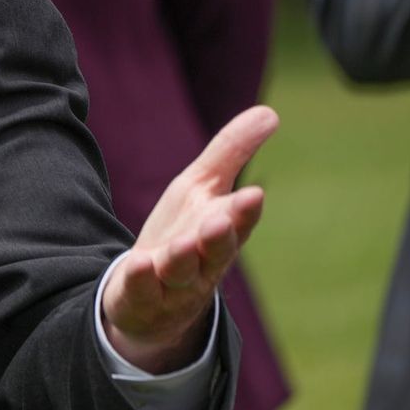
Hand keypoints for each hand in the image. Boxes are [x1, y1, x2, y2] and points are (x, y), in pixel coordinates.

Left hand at [100, 106, 275, 372]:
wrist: (150, 297)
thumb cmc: (184, 233)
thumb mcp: (201, 188)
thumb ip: (231, 152)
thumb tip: (270, 112)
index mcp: (220, 232)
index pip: (237, 222)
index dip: (244, 212)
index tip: (254, 195)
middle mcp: (201, 261)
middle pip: (214, 251)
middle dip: (218, 238)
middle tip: (220, 221)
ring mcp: (171, 283)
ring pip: (181, 273)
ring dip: (182, 260)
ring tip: (181, 245)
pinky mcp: (140, 297)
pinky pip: (141, 290)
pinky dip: (141, 279)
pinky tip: (139, 264)